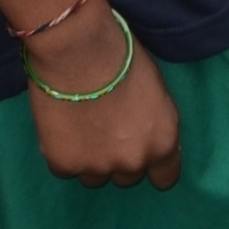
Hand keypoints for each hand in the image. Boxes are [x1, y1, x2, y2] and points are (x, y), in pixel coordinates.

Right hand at [25, 9, 184, 188]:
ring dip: (91, 159)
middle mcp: (133, 162)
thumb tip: (148, 138)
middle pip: (127, 177)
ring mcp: (97, 167)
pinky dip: (63, 152)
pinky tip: (62, 125)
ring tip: (82, 125)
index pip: (165, 178)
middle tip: (106, 129)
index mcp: (163, 142)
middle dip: (119, 158)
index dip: (153, 166)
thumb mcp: (157, 93)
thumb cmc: (124, 58)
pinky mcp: (64, 164)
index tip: (141, 152)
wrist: (79, 49)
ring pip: (94, 177)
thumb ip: (154, 125)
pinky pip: (64, 168)